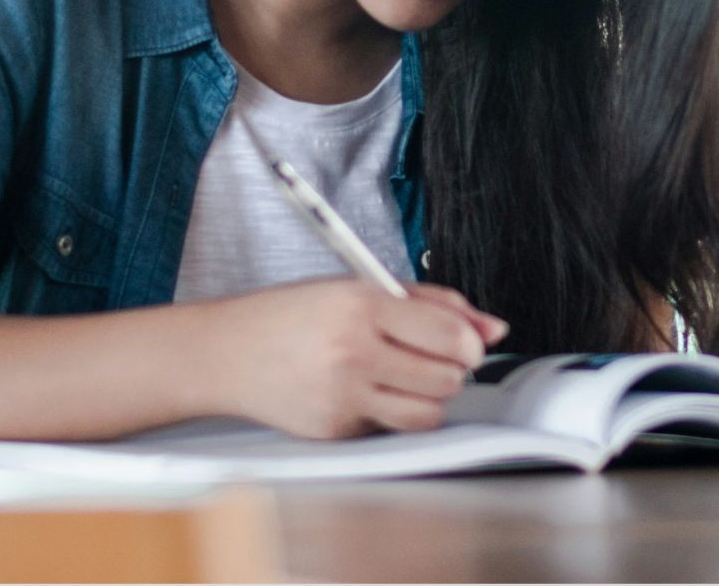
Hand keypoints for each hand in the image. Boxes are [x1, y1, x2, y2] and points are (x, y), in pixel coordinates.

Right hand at [203, 279, 508, 439]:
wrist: (226, 353)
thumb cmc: (292, 316)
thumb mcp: (358, 288)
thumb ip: (431, 304)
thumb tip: (493, 328)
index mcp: (360, 306)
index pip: (448, 334)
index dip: (470, 343)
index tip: (466, 343)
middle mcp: (352, 352)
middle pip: (447, 378)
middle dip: (450, 369)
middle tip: (429, 357)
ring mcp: (343, 397)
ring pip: (429, 413)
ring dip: (428, 397)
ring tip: (402, 376)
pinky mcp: (335, 430)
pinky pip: (391, 429)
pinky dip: (390, 413)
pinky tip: (364, 391)